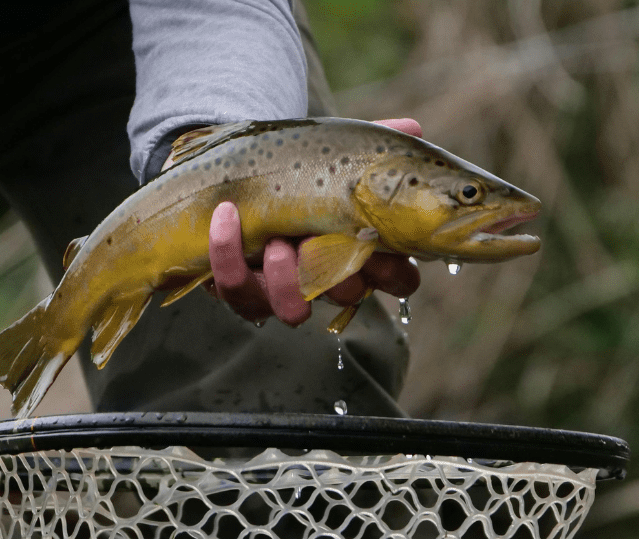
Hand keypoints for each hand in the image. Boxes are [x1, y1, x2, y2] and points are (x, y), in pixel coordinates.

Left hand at [207, 118, 423, 325]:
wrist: (236, 168)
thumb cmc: (297, 166)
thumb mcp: (334, 151)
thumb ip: (372, 143)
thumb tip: (411, 128)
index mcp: (360, 249)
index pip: (398, 278)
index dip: (393, 272)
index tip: (377, 244)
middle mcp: (326, 277)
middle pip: (347, 295)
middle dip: (336, 274)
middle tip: (318, 243)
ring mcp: (283, 289)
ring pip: (293, 311)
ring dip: (286, 277)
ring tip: (277, 240)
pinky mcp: (242, 289)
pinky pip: (236, 291)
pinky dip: (229, 253)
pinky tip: (228, 214)